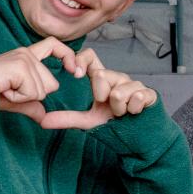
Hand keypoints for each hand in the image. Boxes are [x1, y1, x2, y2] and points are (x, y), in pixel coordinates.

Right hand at [0, 37, 87, 119]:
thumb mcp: (15, 100)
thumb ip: (31, 105)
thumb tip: (43, 116)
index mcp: (26, 56)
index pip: (54, 46)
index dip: (68, 55)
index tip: (75, 71)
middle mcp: (27, 54)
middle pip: (52, 84)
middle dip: (34, 95)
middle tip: (10, 90)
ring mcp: (24, 59)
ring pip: (44, 91)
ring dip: (25, 97)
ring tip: (6, 89)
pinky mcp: (20, 67)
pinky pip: (34, 93)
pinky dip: (19, 98)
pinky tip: (5, 90)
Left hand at [39, 57, 158, 130]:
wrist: (138, 137)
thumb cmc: (115, 123)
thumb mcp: (88, 121)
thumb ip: (68, 118)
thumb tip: (43, 121)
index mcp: (103, 79)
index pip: (90, 56)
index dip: (82, 60)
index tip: (76, 76)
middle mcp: (118, 78)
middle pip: (102, 75)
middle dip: (102, 97)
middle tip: (109, 108)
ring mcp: (135, 84)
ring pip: (119, 92)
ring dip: (119, 110)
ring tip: (123, 113)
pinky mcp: (149, 93)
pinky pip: (137, 98)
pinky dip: (133, 111)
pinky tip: (135, 113)